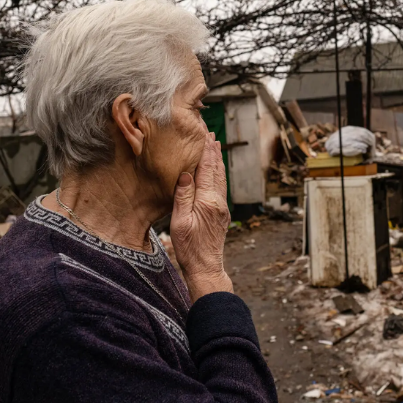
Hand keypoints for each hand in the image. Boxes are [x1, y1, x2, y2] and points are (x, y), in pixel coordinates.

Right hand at [170, 132, 232, 301]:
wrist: (206, 268)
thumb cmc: (189, 248)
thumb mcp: (180, 222)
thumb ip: (183, 196)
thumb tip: (185, 174)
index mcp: (208, 200)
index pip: (207, 169)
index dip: (206, 151)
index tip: (205, 134)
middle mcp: (219, 201)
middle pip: (217, 170)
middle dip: (213, 151)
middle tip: (211, 134)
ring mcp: (222, 207)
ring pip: (221, 178)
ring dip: (217, 161)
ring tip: (215, 146)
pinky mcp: (222, 214)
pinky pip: (221, 187)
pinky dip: (218, 173)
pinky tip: (216, 171)